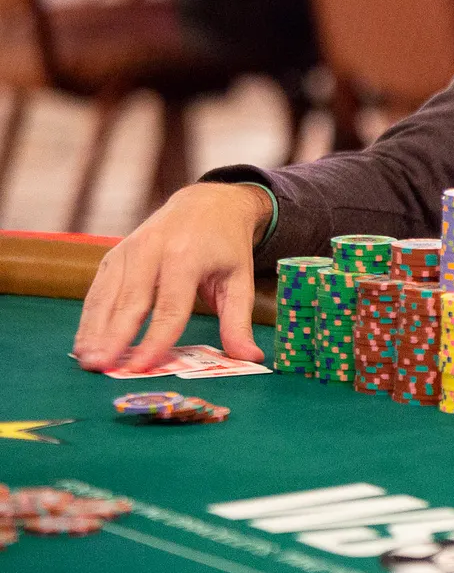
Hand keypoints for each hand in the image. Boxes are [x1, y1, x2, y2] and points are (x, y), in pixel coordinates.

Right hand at [73, 183, 272, 372]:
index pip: (170, 306)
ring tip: (89, 363)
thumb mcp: (240, 280)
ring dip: (95, 331)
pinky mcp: (114, 255)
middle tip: (103, 369)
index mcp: (188, 256)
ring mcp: (129, 250)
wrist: (207, 203)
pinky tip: (85, 344)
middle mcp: (153, 250)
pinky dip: (90, 318)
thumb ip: (239, 321)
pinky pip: (98, 290)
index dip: (155, 339)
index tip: (142, 367)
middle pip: (132, 301)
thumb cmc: (225, 247)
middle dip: (116, 337)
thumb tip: (249, 358)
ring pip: (108, 296)